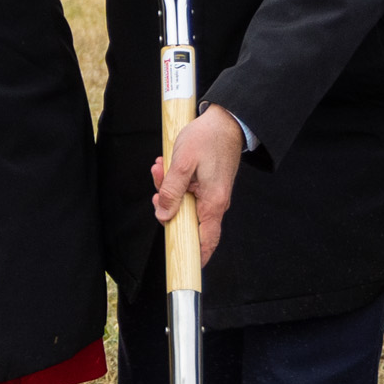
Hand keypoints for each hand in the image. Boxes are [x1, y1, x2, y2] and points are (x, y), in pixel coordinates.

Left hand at [152, 108, 244, 262]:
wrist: (226, 119)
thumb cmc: (207, 138)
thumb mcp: (182, 163)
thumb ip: (171, 191)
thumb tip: (163, 215)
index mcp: (213, 203)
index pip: (206, 241)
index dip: (194, 256)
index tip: (181, 263)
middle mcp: (215, 203)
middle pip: (188, 220)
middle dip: (167, 207)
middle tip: (158, 183)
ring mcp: (212, 195)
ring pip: (185, 203)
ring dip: (168, 189)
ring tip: (161, 167)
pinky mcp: (208, 185)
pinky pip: (188, 192)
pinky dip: (175, 182)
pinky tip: (167, 166)